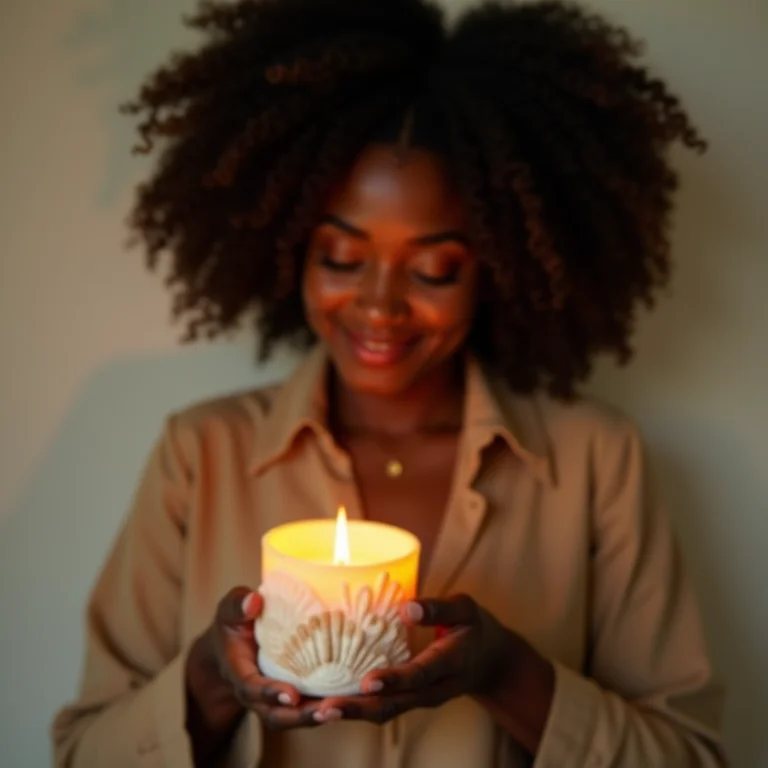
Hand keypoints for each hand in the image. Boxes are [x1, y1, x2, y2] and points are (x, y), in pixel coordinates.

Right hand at [186, 587, 329, 740]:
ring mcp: (273, 698)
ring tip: (341, 711)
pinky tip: (348, 700)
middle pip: (275, 714)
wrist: (232, 644)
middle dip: (299, 717)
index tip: (292, 694)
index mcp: (239, 672)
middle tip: (325, 712)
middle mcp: (255, 694)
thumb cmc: (233, 623)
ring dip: (316, 717)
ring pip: (293, 717)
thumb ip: (237, 604)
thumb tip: (253, 600)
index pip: (251, 688)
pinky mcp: (291, 695)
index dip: (270, 693)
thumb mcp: (230, 610)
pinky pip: (305, 707)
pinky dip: (324, 706)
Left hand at [312, 594, 532, 724]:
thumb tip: (407, 607)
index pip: (420, 675)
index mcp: (450, 665)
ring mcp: (419, 699)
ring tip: (316, 713)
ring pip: (383, 711)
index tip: (367, 682)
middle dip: (358, 709)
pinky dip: (354, 709)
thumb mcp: (465, 609)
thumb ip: (439, 609)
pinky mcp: (407, 699)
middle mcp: (432, 690)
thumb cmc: (474, 627)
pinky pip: (380, 707)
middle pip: (393, 705)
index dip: (394, 679)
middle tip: (323, 710)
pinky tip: (326, 704)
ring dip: (351, 714)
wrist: (490, 662)